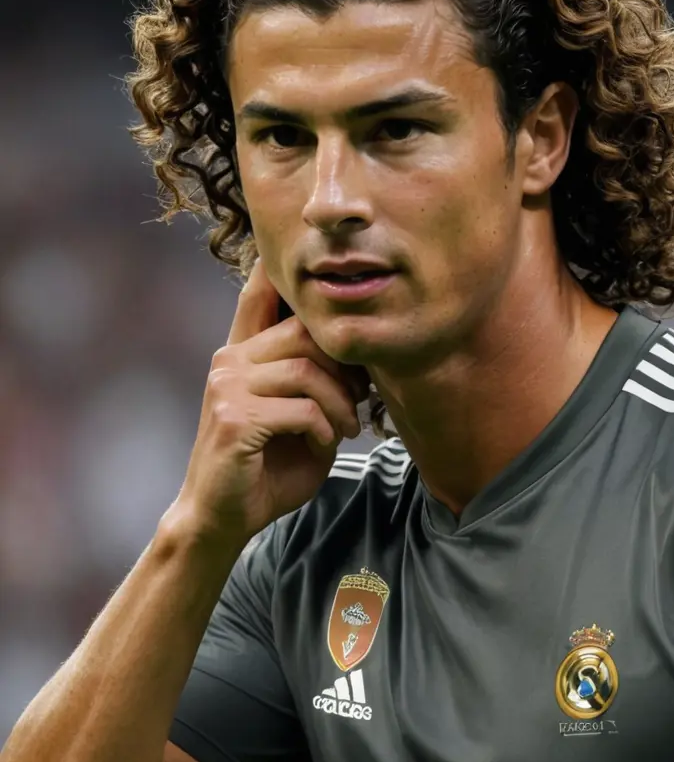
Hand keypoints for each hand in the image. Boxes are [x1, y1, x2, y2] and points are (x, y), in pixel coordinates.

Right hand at [166, 260, 368, 549]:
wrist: (226, 515)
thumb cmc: (270, 465)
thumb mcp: (300, 414)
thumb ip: (317, 379)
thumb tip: (357, 345)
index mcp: (243, 354)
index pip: (259, 297)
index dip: (277, 268)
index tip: (291, 246)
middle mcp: (230, 360)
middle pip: (304, 332)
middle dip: (344, 366)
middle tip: (359, 401)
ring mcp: (227, 386)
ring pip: (307, 370)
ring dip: (340, 403)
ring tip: (346, 428)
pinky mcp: (233, 418)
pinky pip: (301, 408)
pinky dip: (324, 428)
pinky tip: (323, 443)